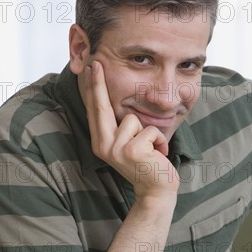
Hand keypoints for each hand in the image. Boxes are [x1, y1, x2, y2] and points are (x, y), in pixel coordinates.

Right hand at [84, 61, 178, 199]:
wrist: (157, 191)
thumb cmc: (147, 164)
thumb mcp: (129, 145)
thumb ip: (121, 127)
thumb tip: (118, 102)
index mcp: (101, 143)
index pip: (96, 111)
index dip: (93, 88)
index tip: (91, 67)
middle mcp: (104, 146)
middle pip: (101, 107)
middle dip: (99, 83)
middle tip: (96, 61)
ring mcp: (116, 149)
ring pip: (133, 119)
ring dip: (149, 133)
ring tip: (150, 149)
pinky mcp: (132, 151)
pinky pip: (150, 130)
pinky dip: (159, 141)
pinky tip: (157, 155)